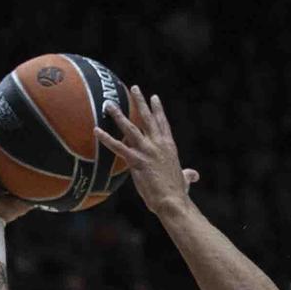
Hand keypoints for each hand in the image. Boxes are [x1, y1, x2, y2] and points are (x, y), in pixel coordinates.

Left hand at [94, 86, 200, 216]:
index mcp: (169, 147)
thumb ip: (187, 175)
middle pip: (148, 118)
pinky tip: (96, 130)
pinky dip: (106, 139)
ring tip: (109, 104)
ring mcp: (147, 151)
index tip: (154, 97)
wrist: (173, 201)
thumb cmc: (178, 193)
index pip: (163, 123)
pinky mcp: (136, 161)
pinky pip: (118, 147)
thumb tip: (194, 175)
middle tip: (134, 88)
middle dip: (140, 102)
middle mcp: (158, 145)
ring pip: (130, 128)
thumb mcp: (184, 180)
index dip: (158, 110)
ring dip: (118, 115)